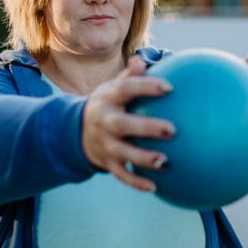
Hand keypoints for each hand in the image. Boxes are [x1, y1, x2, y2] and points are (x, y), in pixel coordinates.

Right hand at [81, 55, 174, 191]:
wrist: (76, 131)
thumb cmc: (110, 104)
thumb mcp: (114, 87)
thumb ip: (130, 76)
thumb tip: (143, 59)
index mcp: (109, 99)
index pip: (127, 89)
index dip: (146, 87)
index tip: (169, 87)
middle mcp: (105, 121)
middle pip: (124, 125)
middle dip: (147, 128)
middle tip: (172, 130)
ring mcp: (105, 144)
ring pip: (123, 153)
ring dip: (143, 159)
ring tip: (165, 161)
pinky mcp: (106, 163)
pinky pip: (122, 175)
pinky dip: (136, 182)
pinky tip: (156, 187)